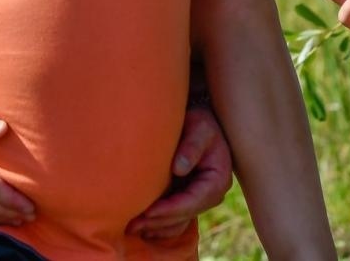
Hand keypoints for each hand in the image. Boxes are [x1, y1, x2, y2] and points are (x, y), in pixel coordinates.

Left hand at [126, 106, 232, 241]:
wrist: (200, 122)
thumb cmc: (199, 122)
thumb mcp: (199, 127)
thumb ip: (191, 146)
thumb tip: (178, 169)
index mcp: (217, 180)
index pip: (191, 201)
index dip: (168, 209)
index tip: (147, 213)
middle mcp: (211, 195)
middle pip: (183, 216)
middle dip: (157, 221)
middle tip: (131, 224)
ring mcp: (200, 200)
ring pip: (178, 223)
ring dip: (156, 228)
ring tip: (132, 228)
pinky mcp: (189, 200)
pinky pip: (175, 221)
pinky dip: (159, 227)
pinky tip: (142, 228)